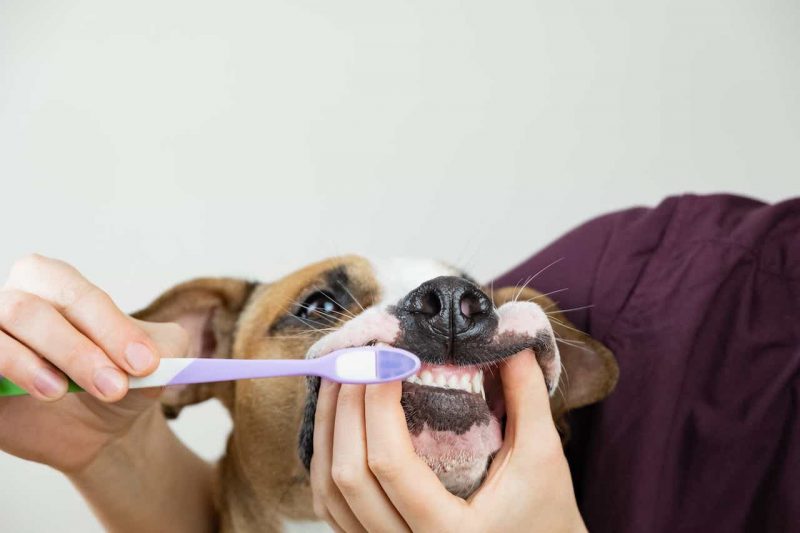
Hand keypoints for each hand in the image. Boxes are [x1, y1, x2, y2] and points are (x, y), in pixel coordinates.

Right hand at [0, 254, 187, 472]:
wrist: (101, 423)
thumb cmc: (122, 374)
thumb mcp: (158, 357)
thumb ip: (162, 348)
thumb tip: (152, 356)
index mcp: (53, 282)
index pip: (75, 293)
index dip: (109, 327)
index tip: (145, 363)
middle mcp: (12, 302)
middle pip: (29, 310)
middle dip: (76, 350)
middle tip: (115, 387)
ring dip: (33, 365)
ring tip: (63, 392)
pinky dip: (7, 377)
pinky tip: (38, 394)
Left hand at [310, 350, 586, 532]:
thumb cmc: (546, 516)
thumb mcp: (543, 456)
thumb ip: (526, 396)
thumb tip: (509, 338)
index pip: (389, 464)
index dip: (377, 404)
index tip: (385, 359)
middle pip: (348, 477)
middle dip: (345, 409)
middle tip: (358, 360)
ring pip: (330, 494)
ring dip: (327, 432)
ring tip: (339, 381)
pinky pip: (331, 506)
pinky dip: (326, 459)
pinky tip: (337, 422)